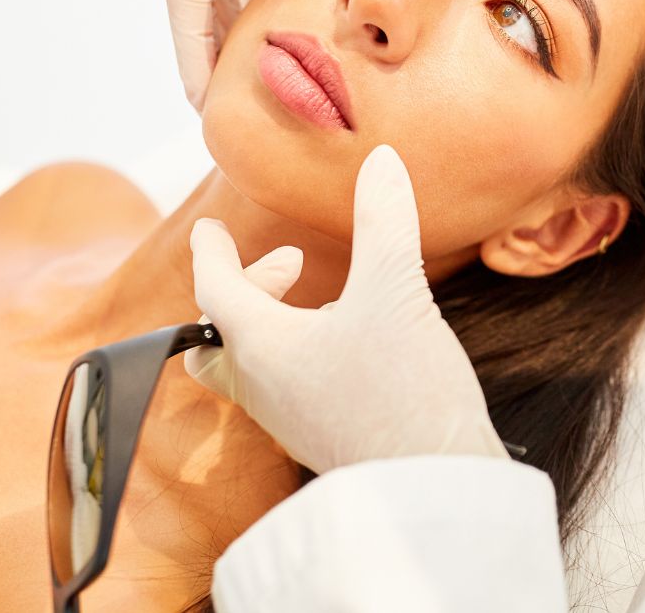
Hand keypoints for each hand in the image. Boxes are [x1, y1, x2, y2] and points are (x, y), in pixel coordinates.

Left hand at [185, 144, 507, 472]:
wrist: (435, 485)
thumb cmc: (403, 390)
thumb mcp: (396, 290)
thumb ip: (385, 221)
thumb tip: (383, 160)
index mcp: (262, 347)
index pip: (214, 289)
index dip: (212, 251)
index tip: (210, 229)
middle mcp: (264, 387)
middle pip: (217, 339)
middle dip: (244, 292)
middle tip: (291, 265)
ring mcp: (291, 419)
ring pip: (253, 365)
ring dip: (276, 322)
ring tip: (331, 298)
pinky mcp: (322, 437)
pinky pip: (287, 389)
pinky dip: (302, 353)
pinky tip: (354, 342)